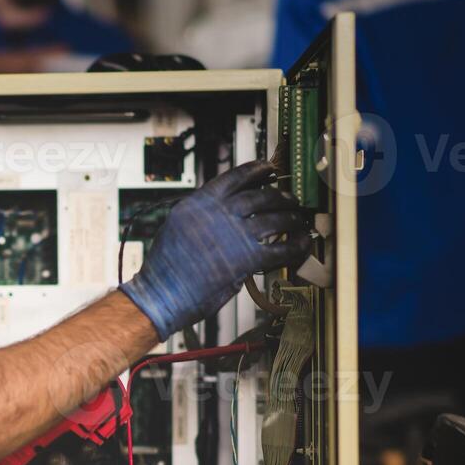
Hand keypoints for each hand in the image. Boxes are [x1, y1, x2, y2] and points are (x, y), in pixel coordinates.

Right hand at [120, 160, 312, 339]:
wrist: (161, 295)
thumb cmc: (164, 269)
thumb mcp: (176, 227)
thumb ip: (201, 215)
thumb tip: (224, 213)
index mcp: (199, 203)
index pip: (235, 177)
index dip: (257, 170)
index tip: (269, 168)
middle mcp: (218, 214)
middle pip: (260, 196)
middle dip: (279, 197)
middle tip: (289, 200)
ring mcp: (234, 235)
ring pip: (274, 218)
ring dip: (291, 218)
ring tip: (297, 219)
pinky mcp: (246, 260)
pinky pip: (280, 249)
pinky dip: (296, 246)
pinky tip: (303, 244)